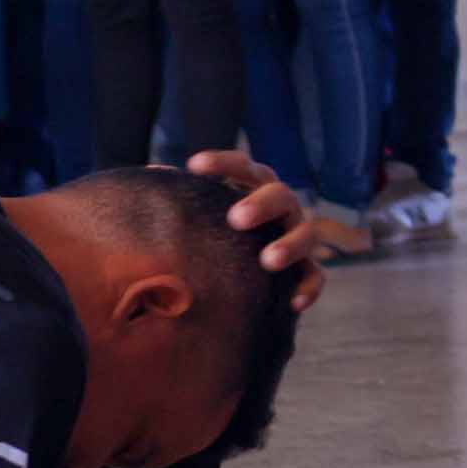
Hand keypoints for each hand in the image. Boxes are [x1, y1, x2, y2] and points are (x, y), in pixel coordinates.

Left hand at [187, 147, 327, 310]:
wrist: (244, 263)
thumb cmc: (218, 228)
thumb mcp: (203, 209)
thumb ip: (184, 195)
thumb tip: (151, 176)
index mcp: (254, 186)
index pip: (243, 166)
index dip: (222, 164)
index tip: (194, 166)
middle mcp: (281, 207)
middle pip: (280, 195)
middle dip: (260, 205)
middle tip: (236, 219)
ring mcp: (297, 235)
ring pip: (305, 235)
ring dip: (289, 245)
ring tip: (268, 261)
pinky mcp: (305, 269)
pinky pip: (315, 276)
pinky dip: (309, 288)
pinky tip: (293, 303)